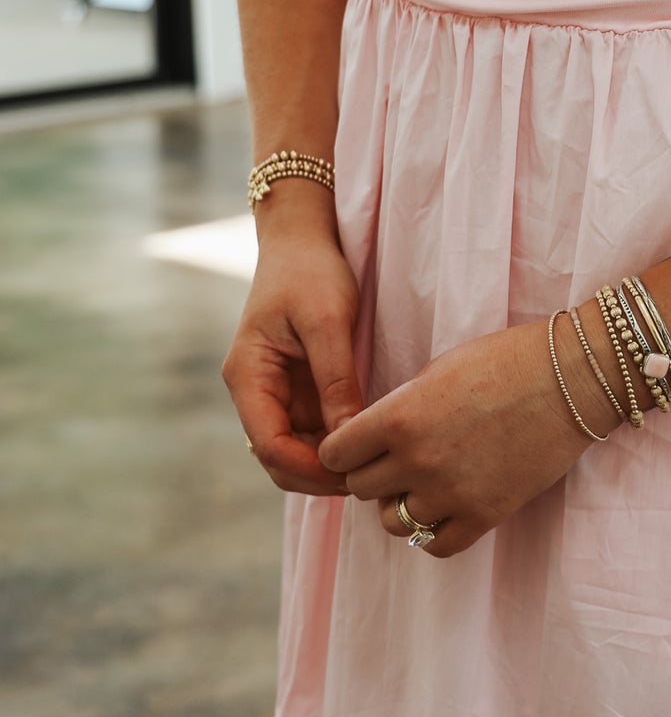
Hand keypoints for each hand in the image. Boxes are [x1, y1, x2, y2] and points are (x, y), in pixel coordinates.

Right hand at [221, 209, 363, 495]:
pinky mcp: (298, 390)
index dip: (309, 469)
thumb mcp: (328, 321)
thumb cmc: (311, 272)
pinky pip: (313, 432)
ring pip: (298, 451)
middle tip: (372, 477)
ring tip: (375, 464)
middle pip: (280, 459)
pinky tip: (370, 444)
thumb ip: (336, 380)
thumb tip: (347, 438)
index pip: (269, 447)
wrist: (303, 240)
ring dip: (330, 464)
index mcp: (248, 377)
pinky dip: (337, 444)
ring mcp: (277, 394)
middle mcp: (256, 393)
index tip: (354, 471)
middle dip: (321, 475)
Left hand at [316, 310, 619, 555]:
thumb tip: (372, 438)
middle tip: (394, 460)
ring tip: (422, 483)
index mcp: (399, 417)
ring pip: (393, 522)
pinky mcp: (485, 515)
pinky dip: (433, 531)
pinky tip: (445, 508)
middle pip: (360, 490)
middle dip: (371, 474)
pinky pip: (435, 545)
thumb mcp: (436, 370)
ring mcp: (450, 492)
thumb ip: (398, 407)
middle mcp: (417, 460)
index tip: (357, 445)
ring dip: (400, 504)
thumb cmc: (504, 361)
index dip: (342, 450)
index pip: (335, 455)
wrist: (569, 378)